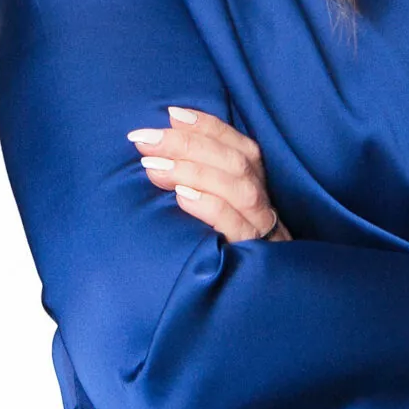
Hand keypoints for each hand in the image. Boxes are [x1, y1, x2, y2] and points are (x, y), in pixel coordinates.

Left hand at [130, 107, 288, 241]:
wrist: (251, 293)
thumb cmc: (219, 240)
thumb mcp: (212, 202)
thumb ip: (198, 172)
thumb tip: (165, 130)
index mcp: (256, 183)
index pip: (238, 144)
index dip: (207, 126)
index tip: (170, 114)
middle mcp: (262, 201)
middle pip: (237, 162)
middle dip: (190, 145)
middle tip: (146, 140)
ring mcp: (259, 227)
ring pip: (239, 189)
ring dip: (195, 172)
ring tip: (154, 167)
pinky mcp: (251, 253)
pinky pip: (236, 225)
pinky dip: (210, 206)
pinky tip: (181, 197)